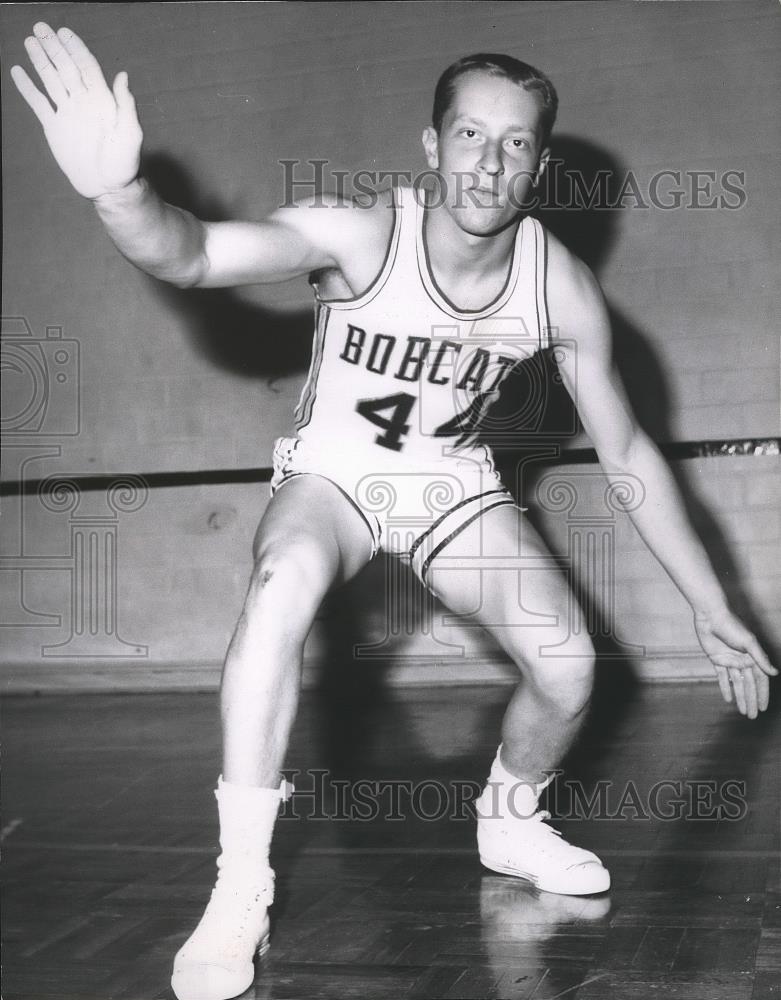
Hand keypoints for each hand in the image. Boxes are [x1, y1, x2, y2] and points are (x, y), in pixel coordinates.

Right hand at [10, 22, 142, 199]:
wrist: (109, 188)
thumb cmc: (124, 163)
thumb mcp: (130, 133)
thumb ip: (126, 104)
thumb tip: (122, 74)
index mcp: (102, 100)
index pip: (86, 66)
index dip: (75, 48)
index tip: (63, 32)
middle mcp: (83, 102)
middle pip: (65, 67)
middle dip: (53, 47)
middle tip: (39, 27)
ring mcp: (68, 113)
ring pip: (51, 80)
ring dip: (40, 61)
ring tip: (29, 41)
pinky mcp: (54, 127)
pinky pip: (38, 103)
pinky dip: (28, 88)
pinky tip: (18, 72)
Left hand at [694, 608, 776, 717]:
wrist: (710, 615)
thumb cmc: (732, 625)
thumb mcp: (749, 642)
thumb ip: (761, 658)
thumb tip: (775, 673)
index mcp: (753, 657)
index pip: (760, 680)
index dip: (762, 694)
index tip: (762, 708)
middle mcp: (743, 660)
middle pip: (748, 685)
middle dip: (750, 700)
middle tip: (752, 716)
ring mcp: (730, 660)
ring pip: (736, 683)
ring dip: (739, 697)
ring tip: (742, 711)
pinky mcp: (716, 659)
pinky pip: (721, 677)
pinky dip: (725, 687)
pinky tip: (728, 699)